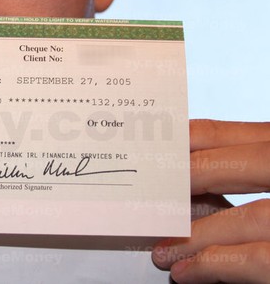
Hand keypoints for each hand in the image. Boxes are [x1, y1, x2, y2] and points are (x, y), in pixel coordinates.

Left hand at [152, 119, 269, 282]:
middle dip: (188, 181)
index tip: (149, 156)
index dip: (183, 143)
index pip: (231, 134)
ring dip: (197, 237)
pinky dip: (218, 265)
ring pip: (252, 218)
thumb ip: (252, 167)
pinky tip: (189, 272)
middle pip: (241, 164)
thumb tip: (193, 179)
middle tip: (146, 199)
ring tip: (163, 250)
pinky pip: (262, 260)